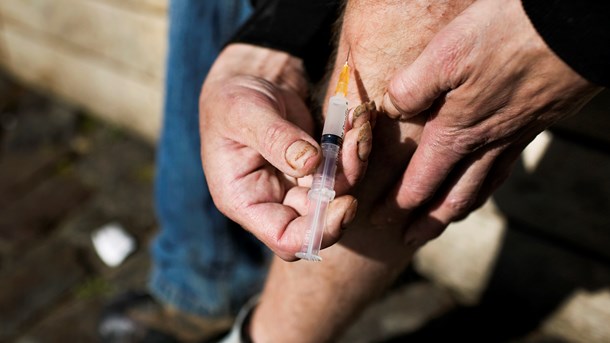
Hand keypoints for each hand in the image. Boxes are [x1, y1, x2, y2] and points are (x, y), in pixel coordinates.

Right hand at [199, 44, 371, 259]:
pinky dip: (354, 149)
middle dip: (344, 188)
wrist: (246, 80)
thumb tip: (310, 163)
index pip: (285, 239)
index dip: (319, 231)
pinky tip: (359, 121)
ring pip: (336, 193)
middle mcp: (271, 202)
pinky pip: (342, 169)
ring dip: (354, 163)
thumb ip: (275, 138)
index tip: (346, 202)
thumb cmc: (232, 99)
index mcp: (244, 201)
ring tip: (359, 126)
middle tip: (358, 148)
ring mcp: (295, 187)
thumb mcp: (245, 114)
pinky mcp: (315, 168)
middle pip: (318, 221)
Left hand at [376, 0, 600, 242]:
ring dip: (458, 210)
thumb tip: (392, 109)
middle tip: (409, 240)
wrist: (577, 30)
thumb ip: (413, 87)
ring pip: (482, 188)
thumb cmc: (510, 35)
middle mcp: (486, 144)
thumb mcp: (447, 54)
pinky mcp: (534, 124)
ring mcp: (513, 138)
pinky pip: (503, 170)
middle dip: (428, 222)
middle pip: (453, 198)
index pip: (422, 181)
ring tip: (445, 221)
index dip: (399, 205)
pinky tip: (486, 180)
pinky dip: (487, 186)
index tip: (381, 222)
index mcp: (457, 132)